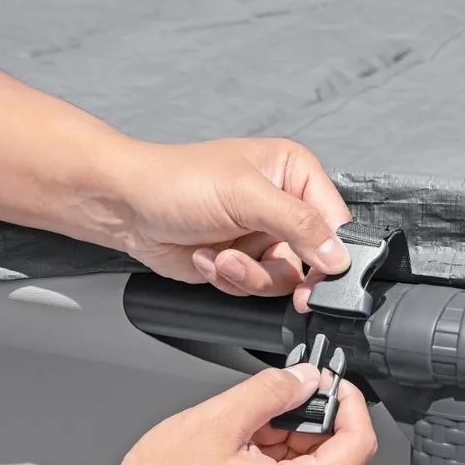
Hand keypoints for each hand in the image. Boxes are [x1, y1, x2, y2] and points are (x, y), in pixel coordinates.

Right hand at [101, 362, 377, 464]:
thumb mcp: (220, 420)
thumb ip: (273, 391)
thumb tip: (304, 379)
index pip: (359, 443)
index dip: (348, 402)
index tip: (329, 381)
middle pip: (333, 459)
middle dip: (308, 420)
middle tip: (274, 396)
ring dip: (284, 442)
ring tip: (240, 428)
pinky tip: (234, 451)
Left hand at [123, 138, 352, 312]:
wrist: (126, 206)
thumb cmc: (177, 181)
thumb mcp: (246, 196)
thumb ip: (298, 224)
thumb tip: (338, 256)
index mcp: (295, 173)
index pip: (336, 221)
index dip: (333, 252)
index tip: (323, 277)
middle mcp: (284, 204)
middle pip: (314, 258)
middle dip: (283, 271)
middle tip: (290, 292)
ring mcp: (262, 236)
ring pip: (283, 279)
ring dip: (249, 275)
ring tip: (221, 258)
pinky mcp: (241, 261)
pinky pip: (254, 287)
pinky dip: (229, 279)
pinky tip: (207, 257)